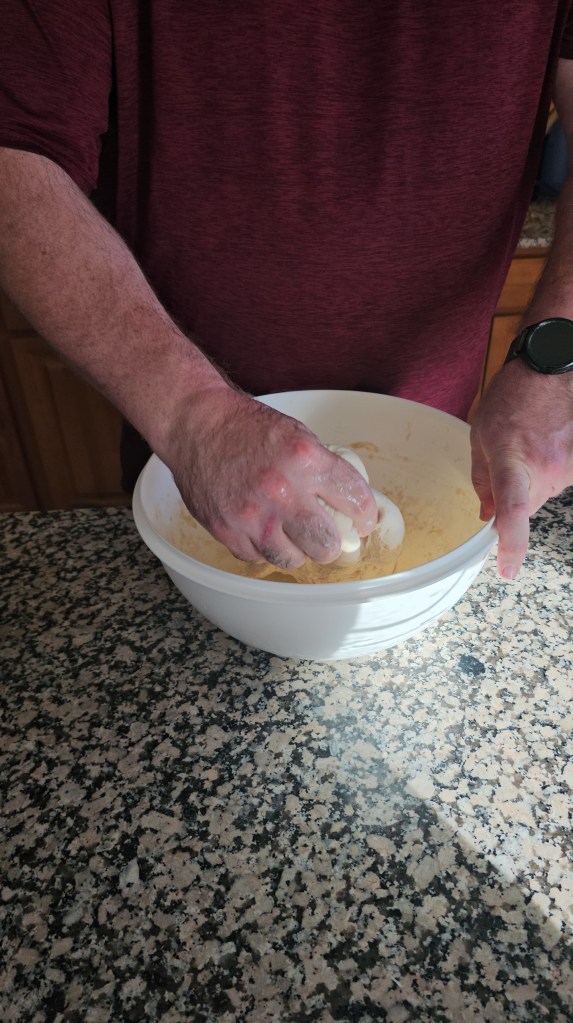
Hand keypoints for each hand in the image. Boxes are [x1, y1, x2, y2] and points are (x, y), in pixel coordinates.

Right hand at [166, 385, 378, 568]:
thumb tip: (346, 502)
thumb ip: (320, 468)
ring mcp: (252, 516)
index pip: (354, 499)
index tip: (363, 521)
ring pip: (292, 559)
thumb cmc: (246, 427)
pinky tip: (260, 529)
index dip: (365, 515)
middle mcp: (281, 491)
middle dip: (330, 543)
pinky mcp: (227, 531)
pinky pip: (258, 557)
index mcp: (305, 460)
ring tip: (289, 534)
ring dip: (295, 549)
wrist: (196, 425)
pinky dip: (263, 548)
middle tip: (325, 536)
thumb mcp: (296, 435)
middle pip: (326, 545)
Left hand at [470, 359, 572, 578]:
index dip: (511, 544)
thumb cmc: (512, 397)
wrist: (551, 367)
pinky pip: (562, 478)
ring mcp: (569, 464)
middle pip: (529, 505)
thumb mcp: (482, 436)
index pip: (513, 511)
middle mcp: (547, 467)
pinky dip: (552, 467)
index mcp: (513, 460)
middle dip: (518, 494)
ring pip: (547, 491)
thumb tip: (487, 515)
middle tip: (511, 460)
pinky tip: (546, 442)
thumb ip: (483, 479)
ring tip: (531, 441)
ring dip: (536, 477)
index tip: (507, 569)